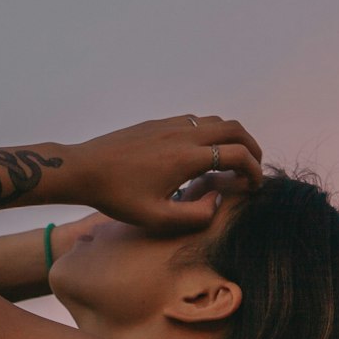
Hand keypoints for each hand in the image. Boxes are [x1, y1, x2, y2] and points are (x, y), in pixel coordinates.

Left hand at [67, 114, 262, 233]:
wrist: (84, 170)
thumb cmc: (117, 197)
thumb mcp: (157, 218)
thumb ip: (195, 214)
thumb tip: (218, 199)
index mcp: (187, 157)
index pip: (237, 155)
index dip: (254, 171)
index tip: (255, 186)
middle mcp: (183, 134)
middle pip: (234, 129)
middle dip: (251, 147)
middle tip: (253, 168)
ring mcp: (170, 124)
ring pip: (216, 120)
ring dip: (231, 138)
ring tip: (231, 161)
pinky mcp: (157, 123)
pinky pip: (195, 120)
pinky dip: (210, 133)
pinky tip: (201, 154)